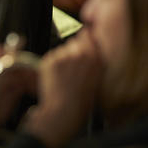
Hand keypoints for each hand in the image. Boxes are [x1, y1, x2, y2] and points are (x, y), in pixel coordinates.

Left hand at [21, 32, 102, 147]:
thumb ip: (95, 60)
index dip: (85, 40)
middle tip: (73, 68)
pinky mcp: (50, 59)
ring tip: (65, 76)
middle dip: (73, 50)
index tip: (83, 43)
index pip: (88, 35)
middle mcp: (80, 53)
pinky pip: (52, 57)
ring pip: (62, 49)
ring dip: (63, 58)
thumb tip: (90, 48)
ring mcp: (64, 55)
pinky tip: (57, 78)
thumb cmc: (82, 101)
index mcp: (95, 58)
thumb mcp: (97, 79)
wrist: (64, 111)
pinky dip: (53, 64)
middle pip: (74, 41)